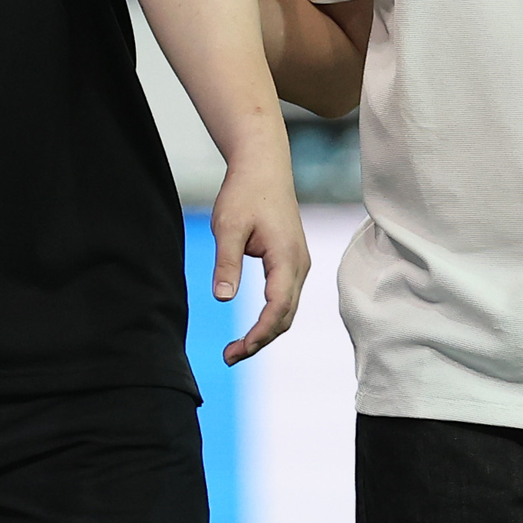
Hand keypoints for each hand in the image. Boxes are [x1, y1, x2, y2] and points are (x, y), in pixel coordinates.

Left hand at [209, 145, 308, 361]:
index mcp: (287, 258)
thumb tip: (222, 299)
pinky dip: (271, 317)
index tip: (235, 350)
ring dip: (266, 332)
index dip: (258, 334)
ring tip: (237, 347)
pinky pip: (286, 298)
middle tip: (229, 356)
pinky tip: (252, 325)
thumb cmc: (245, 192)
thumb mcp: (227, 227)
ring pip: (287, 309)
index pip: (277, 309)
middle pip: (286, 316)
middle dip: (260, 340)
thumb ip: (226, 264)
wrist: (264, 166)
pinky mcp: (292, 261)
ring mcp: (299, 264)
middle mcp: (299, 265)